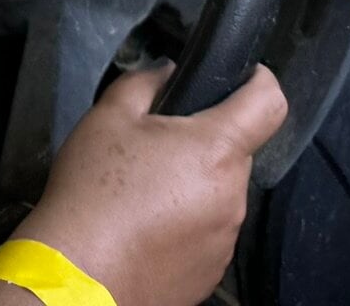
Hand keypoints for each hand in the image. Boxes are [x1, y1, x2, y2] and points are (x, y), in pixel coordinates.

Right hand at [11, 63, 286, 305]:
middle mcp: (233, 196)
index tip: (242, 78)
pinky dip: (186, 224)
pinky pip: (208, 232)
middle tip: (156, 146)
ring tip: (144, 193)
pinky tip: (146, 226)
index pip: (269, 103)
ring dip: (194, 186)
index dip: (260, 81)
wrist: (80, 275)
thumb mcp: (108, 117)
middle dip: (204, 143)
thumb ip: (145, 83)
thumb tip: (167, 74)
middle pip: (235, 152)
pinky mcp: (211, 271)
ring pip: (220, 194)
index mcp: (216, 149)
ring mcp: (225, 239)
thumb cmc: (93, 194)